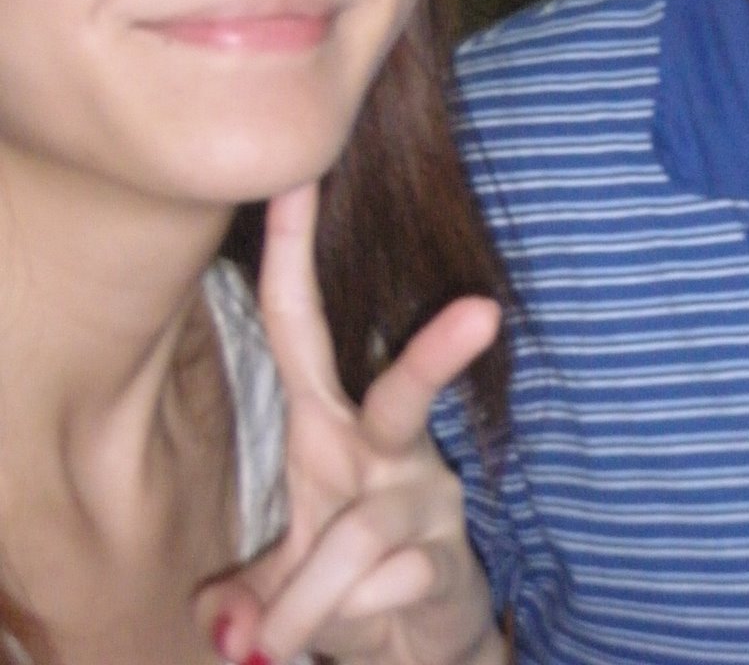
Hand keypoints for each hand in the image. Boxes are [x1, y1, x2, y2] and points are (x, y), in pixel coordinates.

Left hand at [197, 182, 503, 664]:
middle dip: (434, 353)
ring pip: (355, 536)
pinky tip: (362, 628)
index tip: (296, 176)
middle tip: (484, 312)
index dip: (295, 253)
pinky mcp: (447, 557)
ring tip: (278, 644)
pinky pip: (379, 591)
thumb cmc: (350, 576)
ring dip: (303, 605)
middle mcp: (386, 447)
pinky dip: (339, 624)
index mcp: (332, 424)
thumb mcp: (286, 570)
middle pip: (405, 390)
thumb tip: (219, 623)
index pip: (302, 326)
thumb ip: (251, 582)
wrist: (423, 644)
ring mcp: (425, 498)